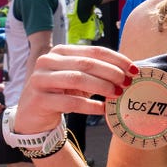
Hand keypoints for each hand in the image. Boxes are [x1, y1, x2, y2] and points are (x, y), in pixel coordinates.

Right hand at [14, 44, 137, 133]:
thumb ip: (98, 72)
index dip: (117, 59)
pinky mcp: (39, 100)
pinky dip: (90, 106)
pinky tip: (103, 109)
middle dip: (111, 73)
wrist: (33, 115)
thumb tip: (130, 71)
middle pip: (87, 63)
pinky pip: (69, 102)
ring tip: (117, 94)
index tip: (134, 70)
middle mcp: (48, 61)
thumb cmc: (61, 93)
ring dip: (101, 86)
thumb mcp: (79, 79)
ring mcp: (41, 80)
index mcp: (61, 52)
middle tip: (127, 83)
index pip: (94, 51)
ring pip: (77, 79)